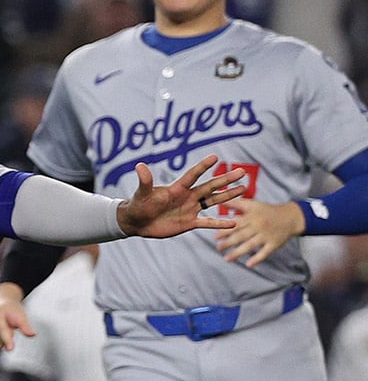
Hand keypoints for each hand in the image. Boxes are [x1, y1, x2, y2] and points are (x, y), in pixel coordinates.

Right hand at [0, 284, 31, 352]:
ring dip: (2, 341)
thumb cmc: (12, 310)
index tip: (10, 349)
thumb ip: (25, 326)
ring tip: (3, 329)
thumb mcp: (21, 315)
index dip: (7, 340)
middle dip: (8, 337)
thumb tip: (32, 334)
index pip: (2, 330)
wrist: (1, 303)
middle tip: (10, 326)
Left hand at [115, 156, 239, 238]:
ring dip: (228, 195)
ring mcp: (190, 209)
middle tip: (242, 171)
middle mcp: (187, 196)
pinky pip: (208, 222)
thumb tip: (139, 165)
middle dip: (226, 179)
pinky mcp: (189, 223)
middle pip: (210, 186)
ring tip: (243, 188)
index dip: (202, 167)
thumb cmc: (138, 205)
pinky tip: (234, 222)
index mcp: (177, 188)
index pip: (192, 175)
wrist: (137, 222)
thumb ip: (145, 181)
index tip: (215, 157)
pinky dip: (220, 223)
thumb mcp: (142, 194)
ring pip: (213, 201)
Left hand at [214, 198, 304, 267]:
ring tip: (227, 259)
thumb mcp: (252, 204)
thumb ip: (235, 204)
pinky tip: (249, 264)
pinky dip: (257, 259)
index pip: (236, 225)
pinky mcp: (274, 244)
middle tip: (219, 248)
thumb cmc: (267, 211)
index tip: (215, 237)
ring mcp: (266, 236)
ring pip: (251, 245)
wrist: (290, 217)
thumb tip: (220, 201)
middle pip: (241, 236)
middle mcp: (258, 226)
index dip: (225, 231)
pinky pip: (265, 252)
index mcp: (252, 217)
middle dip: (229, 243)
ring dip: (238, 253)